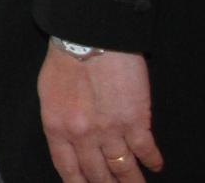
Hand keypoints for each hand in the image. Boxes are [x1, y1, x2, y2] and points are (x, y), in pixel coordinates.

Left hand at [37, 43, 162, 181]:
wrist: (88, 36)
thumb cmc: (65, 59)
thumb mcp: (49, 93)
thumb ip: (59, 121)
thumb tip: (70, 141)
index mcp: (57, 127)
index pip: (68, 169)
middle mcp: (82, 136)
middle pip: (97, 175)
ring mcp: (110, 131)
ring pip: (123, 168)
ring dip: (132, 181)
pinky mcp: (135, 121)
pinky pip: (145, 150)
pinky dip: (152, 160)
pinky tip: (155, 165)